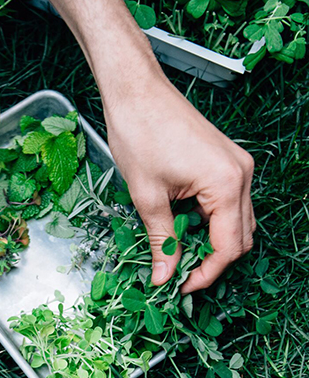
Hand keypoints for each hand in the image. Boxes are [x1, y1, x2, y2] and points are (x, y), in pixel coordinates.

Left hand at [102, 61, 254, 292]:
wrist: (135, 90)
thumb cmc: (138, 134)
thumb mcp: (147, 194)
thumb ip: (161, 239)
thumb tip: (164, 277)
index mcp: (227, 183)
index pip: (229, 247)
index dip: (206, 273)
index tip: (180, 287)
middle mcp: (241, 174)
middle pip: (240, 236)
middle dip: (211, 259)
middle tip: (177, 271)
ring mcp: (236, 163)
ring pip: (235, 218)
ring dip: (210, 238)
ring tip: (176, 247)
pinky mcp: (225, 157)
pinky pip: (227, 199)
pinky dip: (209, 217)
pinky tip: (182, 220)